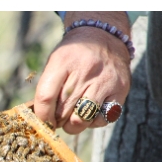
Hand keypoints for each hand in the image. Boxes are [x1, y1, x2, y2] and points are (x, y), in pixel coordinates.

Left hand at [35, 11, 131, 133]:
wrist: (105, 36)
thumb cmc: (73, 56)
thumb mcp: (55, 62)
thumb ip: (46, 88)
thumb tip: (41, 120)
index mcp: (63, 61)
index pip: (46, 97)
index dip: (42, 115)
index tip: (43, 120)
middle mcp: (85, 70)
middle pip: (63, 111)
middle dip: (56, 120)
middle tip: (58, 117)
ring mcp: (104, 80)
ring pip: (81, 119)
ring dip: (73, 125)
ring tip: (72, 117)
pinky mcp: (120, 90)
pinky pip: (101, 119)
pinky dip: (92, 122)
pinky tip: (90, 112)